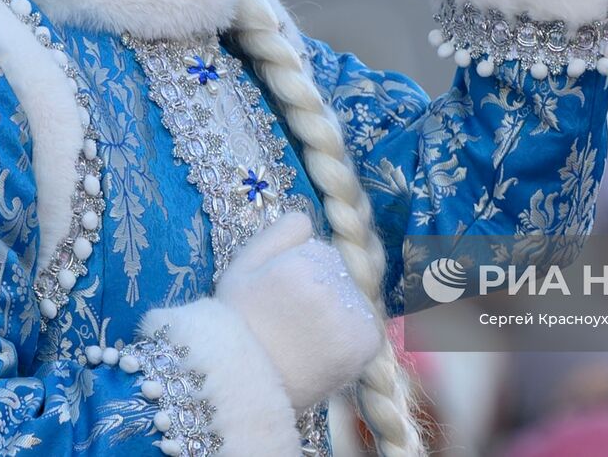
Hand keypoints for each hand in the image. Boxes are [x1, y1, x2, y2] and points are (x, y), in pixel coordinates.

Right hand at [216, 211, 382, 409]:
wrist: (245, 390)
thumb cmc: (238, 326)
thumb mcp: (242, 266)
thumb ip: (281, 231)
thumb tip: (311, 217)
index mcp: (301, 262)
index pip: (321, 252)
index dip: (300, 275)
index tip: (279, 299)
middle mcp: (331, 285)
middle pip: (340, 273)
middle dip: (323, 291)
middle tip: (291, 323)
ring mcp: (351, 315)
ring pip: (355, 299)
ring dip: (340, 313)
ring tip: (307, 340)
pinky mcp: (367, 343)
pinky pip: (369, 327)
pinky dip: (354, 338)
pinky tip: (325, 351)